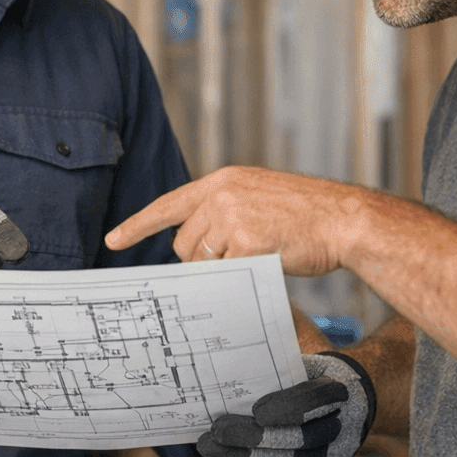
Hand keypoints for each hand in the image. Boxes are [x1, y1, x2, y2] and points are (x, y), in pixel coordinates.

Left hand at [104, 166, 357, 276]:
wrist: (342, 218)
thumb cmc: (305, 215)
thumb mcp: (257, 197)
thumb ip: (223, 211)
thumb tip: (195, 247)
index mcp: (222, 181)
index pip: (168, 204)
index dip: (138, 224)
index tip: (113, 239)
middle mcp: (220, 194)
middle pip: (183, 243)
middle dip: (200, 259)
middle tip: (237, 256)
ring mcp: (231, 217)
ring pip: (202, 261)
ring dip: (224, 268)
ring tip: (259, 253)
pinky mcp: (246, 241)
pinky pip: (227, 274)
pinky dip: (243, 276)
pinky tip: (268, 260)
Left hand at [196, 352, 374, 456]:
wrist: (347, 404)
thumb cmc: (310, 376)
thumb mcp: (299, 356)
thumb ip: (276, 353)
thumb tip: (236, 330)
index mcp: (341, 387)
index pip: (317, 399)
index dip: (288, 407)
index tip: (256, 410)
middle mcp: (345, 425)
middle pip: (300, 438)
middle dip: (254, 437)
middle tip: (217, 429)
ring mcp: (337, 455)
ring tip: (211, 447)